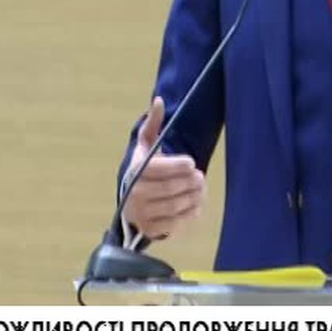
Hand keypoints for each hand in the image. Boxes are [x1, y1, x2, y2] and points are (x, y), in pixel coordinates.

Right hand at [120, 96, 205, 239]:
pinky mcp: (151, 229)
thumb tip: (158, 100)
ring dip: (193, 197)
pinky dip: (190, 213)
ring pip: (175, 206)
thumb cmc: (143, 170)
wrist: (131, 204)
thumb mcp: (145, 146)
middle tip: (200, 176)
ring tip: (200, 188)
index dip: (176, 166)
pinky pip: (176, 223)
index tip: (191, 162)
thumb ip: (152, 124)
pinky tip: (196, 204)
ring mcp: (142, 214)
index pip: (156, 169)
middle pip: (170, 189)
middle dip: (189, 182)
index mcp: (133, 172)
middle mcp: (134, 195)